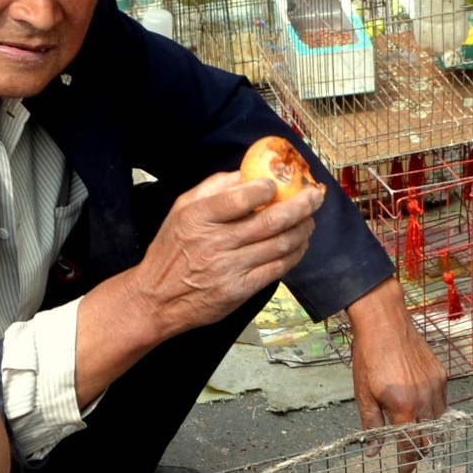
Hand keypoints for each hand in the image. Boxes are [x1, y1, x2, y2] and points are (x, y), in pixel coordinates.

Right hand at [75, 169, 320, 404]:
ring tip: (310, 220)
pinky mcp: (240, 290)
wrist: (157, 298)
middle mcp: (214, 242)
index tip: (278, 183)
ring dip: (302, 230)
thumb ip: (213, 188)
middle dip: (301, 206)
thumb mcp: (181, 209)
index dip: (267, 187)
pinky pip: (277, 269)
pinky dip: (295, 254)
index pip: (240, 197)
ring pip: (279, 245)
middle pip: (270, 221)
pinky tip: (300, 244)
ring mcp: (229, 268)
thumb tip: (247, 173)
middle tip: (315, 196)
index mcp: (198, 217)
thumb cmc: (172, 250)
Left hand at [345, 276, 446, 472]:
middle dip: (419, 449)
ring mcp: (436, 387)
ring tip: (414, 429)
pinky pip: (442, 402)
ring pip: (438, 422)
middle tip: (407, 452)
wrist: (385, 324)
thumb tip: (374, 451)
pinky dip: (433, 410)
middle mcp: (424, 399)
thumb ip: (371, 426)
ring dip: (427, 430)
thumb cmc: (370, 358)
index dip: (407, 463)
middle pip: (429, 438)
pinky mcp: (442, 376)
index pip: (409, 445)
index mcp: (403, 407)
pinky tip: (420, 405)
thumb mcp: (364, 395)